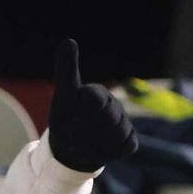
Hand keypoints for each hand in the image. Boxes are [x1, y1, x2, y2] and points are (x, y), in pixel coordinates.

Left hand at [45, 39, 137, 172]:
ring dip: (93, 144)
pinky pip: (122, 148)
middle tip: (74, 133)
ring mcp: (125, 123)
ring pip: (114, 136)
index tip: (72, 115)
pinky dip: (106, 153)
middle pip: (106, 120)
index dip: (80, 114)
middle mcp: (115, 105)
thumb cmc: (65, 118)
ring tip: (84, 142)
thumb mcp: (62, 97)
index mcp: (97, 93)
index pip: (94, 100)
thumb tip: (69, 40)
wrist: (69, 148)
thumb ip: (66, 70)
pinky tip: (98, 148)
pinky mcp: (131, 142)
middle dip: (84, 132)